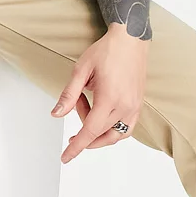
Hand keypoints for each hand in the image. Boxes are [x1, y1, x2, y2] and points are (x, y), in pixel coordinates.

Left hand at [50, 28, 148, 162]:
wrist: (130, 39)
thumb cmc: (107, 51)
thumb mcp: (81, 70)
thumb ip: (69, 95)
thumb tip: (57, 114)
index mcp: (110, 98)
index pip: (90, 131)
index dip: (76, 147)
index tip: (66, 157)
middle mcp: (125, 106)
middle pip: (98, 132)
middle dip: (83, 122)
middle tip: (79, 100)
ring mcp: (134, 107)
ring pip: (114, 136)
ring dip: (98, 133)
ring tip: (87, 111)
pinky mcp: (138, 105)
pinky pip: (126, 129)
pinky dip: (112, 131)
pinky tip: (103, 119)